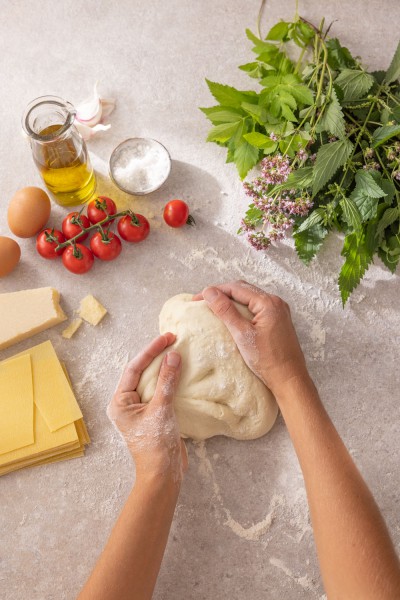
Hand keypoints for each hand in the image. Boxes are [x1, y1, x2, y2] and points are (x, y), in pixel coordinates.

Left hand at [107, 333, 187, 483]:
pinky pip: (160, 391)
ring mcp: (140, 410)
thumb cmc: (156, 445)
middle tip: (173, 339)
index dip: (151, 351)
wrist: (163, 475)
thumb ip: (166, 382)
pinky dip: (170, 381)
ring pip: (152, 381)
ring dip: (164, 368)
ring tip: (178, 351)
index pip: (134, 368)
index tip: (167, 338)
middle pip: (141, 372)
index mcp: (120, 402)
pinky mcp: (154, 415)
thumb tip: (173, 356)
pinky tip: (180, 373)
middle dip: (157, 356)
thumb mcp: (162, 409)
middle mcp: (127, 404)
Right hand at [194, 280, 308, 395]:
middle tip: (203, 301)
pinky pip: (256, 307)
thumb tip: (209, 292)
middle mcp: (276, 302)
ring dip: (231, 300)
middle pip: (243, 290)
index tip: (197, 298)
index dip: (215, 291)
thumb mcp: (242, 335)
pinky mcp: (278, 320)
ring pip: (250, 298)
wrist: (289, 379)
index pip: (236, 288)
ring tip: (214, 307)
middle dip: (222, 293)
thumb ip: (226, 311)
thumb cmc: (268, 360)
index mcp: (268, 303)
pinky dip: (242, 308)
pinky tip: (231, 316)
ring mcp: (279, 311)